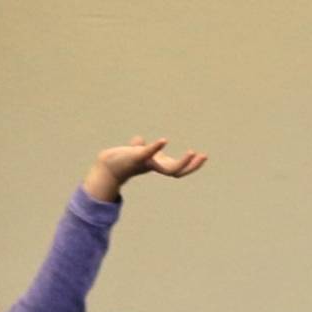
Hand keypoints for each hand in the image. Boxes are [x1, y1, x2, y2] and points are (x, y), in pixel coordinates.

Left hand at [84, 136, 207, 201]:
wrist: (107, 166)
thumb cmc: (122, 160)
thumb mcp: (135, 153)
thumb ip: (139, 147)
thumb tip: (139, 140)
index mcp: (158, 165)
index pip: (178, 169)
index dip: (191, 165)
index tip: (203, 156)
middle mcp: (155, 167)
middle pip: (178, 171)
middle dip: (192, 166)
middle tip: (203, 156)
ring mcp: (147, 163)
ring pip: (169, 169)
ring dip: (182, 162)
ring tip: (192, 152)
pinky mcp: (136, 157)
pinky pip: (148, 153)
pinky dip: (155, 147)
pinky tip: (164, 140)